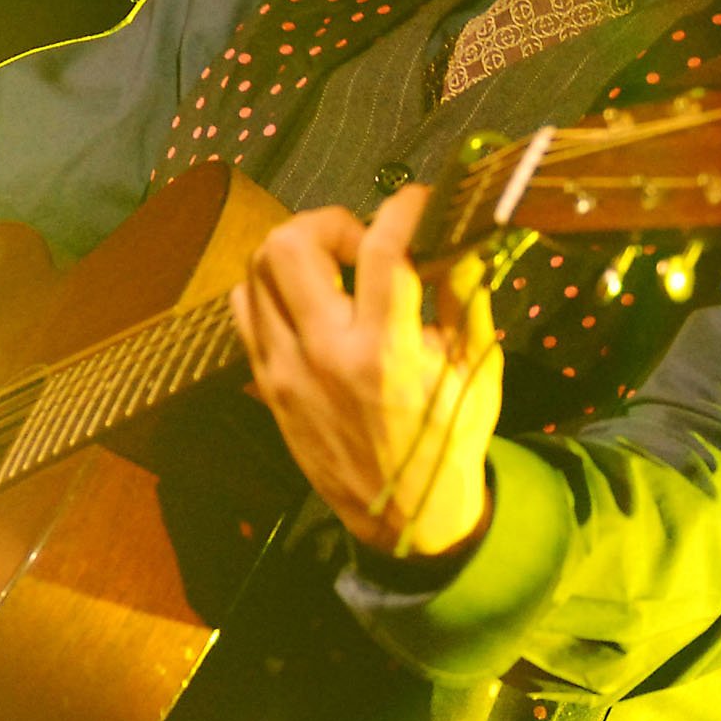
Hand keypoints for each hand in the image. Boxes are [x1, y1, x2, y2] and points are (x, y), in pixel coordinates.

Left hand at [227, 185, 502, 557]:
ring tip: (336, 266)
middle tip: (363, 242)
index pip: (382, 253)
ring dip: (298, 250)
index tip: (418, 202)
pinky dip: (270, 287)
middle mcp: (324, 355)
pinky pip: (244, 309)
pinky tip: (308, 298)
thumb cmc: (448, 440)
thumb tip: (462, 236)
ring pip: (256, 270)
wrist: (402, 519)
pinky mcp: (265, 383)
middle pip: (290, 246)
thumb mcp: (477, 371)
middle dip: (330, 222)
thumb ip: (467, 298)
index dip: (401, 210)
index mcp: (387, 353)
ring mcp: (284, 370)